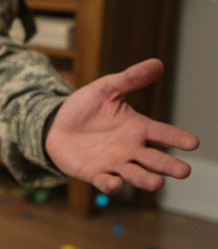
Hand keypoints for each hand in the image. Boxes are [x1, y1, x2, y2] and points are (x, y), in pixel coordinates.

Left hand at [45, 59, 198, 192]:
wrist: (55, 125)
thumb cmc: (85, 107)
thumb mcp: (106, 89)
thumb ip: (130, 79)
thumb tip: (157, 63)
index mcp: (139, 128)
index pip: (163, 133)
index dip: (177, 138)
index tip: (193, 142)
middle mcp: (131, 149)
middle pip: (155, 159)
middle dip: (169, 166)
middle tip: (184, 171)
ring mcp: (114, 164)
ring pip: (135, 174)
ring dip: (146, 180)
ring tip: (157, 183)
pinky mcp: (95, 174)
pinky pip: (105, 182)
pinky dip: (110, 185)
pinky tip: (114, 183)